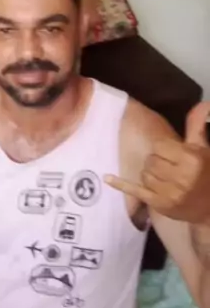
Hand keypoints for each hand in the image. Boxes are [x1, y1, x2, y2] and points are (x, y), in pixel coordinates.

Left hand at [105, 102, 209, 222]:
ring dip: (150, 175)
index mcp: (191, 158)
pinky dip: (121, 184)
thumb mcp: (202, 148)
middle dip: (157, 162)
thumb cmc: (205, 173)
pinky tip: (108, 177)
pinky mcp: (160, 204)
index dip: (163, 149)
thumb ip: (197, 125)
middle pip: (150, 160)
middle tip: (169, 168)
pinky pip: (135, 191)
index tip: (171, 154)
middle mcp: (181, 176)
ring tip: (164, 179)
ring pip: (144, 174)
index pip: (159, 146)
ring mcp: (170, 193)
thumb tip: (204, 103)